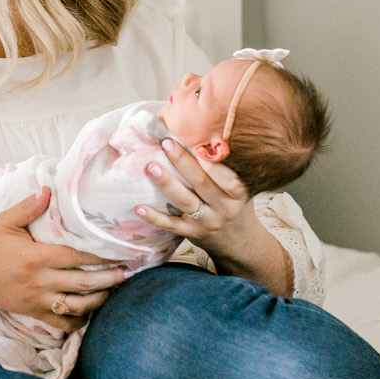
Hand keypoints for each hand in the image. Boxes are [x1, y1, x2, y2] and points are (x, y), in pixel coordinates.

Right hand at [0, 188, 123, 331]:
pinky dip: (79, 322)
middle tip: (128, 273)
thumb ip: (28, 207)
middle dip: (110, 279)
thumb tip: (49, 189)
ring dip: (100, 300)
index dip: (102, 256)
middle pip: (84, 283)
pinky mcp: (35, 313)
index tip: (120, 252)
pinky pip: (62, 323)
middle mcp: (41, 281)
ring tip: (115, 292)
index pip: (77, 256)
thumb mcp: (5, 222)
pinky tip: (91, 314)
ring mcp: (39, 300)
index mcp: (37, 257)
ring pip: (78, 306)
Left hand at [136, 141, 291, 293]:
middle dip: (183, 162)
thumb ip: (226, 170)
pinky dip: (154, 217)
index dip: (212, 163)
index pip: (228, 178)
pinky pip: (170, 225)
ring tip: (151, 167)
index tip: (197, 143)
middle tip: (166, 143)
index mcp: (238, 195)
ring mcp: (205, 222)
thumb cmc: (236, 206)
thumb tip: (202, 136)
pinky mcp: (190, 233)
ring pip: (185, 202)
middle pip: (202, 184)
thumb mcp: (240, 190)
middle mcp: (223, 209)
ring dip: (167, 183)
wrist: (239, 242)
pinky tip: (139, 207)